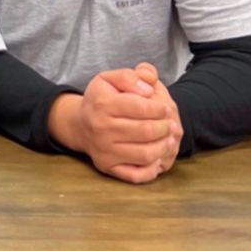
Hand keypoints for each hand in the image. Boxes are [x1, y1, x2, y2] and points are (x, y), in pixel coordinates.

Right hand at [50, 66, 180, 184]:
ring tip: (168, 138)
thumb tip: (149, 87)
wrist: (79, 124)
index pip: (140, 107)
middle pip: (145, 131)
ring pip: (145, 154)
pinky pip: (135, 175)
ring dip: (163, 146)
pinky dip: (151, 169)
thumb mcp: (110, 79)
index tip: (165, 108)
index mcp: (102, 104)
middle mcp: (100, 128)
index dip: (159, 108)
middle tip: (171, 124)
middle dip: (165, 127)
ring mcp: (103, 150)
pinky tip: (156, 158)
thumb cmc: (101, 100)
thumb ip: (131, 76)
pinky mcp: (107, 166)